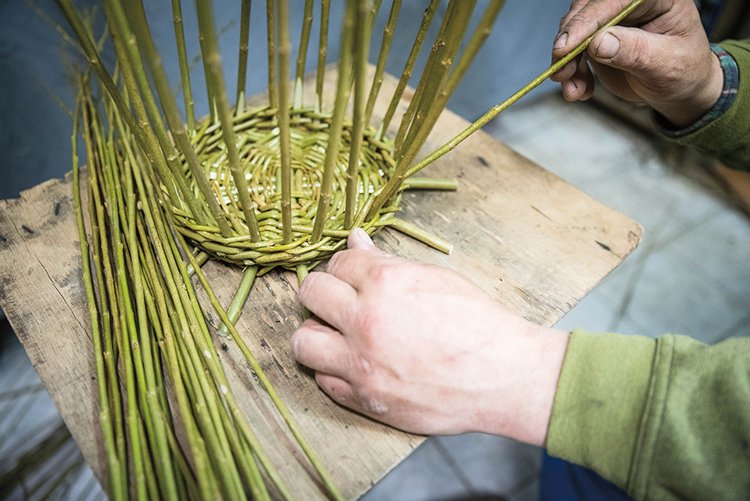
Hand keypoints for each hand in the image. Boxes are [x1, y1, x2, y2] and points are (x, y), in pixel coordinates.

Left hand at [291, 229, 568, 445]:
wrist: (505, 375)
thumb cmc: (477, 323)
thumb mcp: (434, 278)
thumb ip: (386, 261)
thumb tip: (355, 241)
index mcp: (385, 283)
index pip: (336, 263)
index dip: (344, 268)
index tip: (351, 276)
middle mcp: (366, 322)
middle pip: (310, 295)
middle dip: (322, 293)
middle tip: (337, 301)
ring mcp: (362, 364)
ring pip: (303, 343)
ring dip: (316, 334)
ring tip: (337, 334)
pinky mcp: (366, 399)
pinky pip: (324, 381)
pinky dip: (334, 370)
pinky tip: (355, 363)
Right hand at [551, 0, 723, 127]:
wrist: (678, 89)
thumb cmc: (684, 71)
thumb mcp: (666, 64)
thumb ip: (635, 51)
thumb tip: (598, 42)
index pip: (615, 0)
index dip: (588, 21)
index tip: (567, 46)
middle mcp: (629, 3)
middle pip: (587, 10)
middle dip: (569, 42)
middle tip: (562, 72)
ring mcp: (611, 19)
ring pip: (573, 30)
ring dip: (567, 62)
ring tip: (573, 89)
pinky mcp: (596, 37)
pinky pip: (572, 50)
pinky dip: (570, 72)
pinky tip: (579, 90)